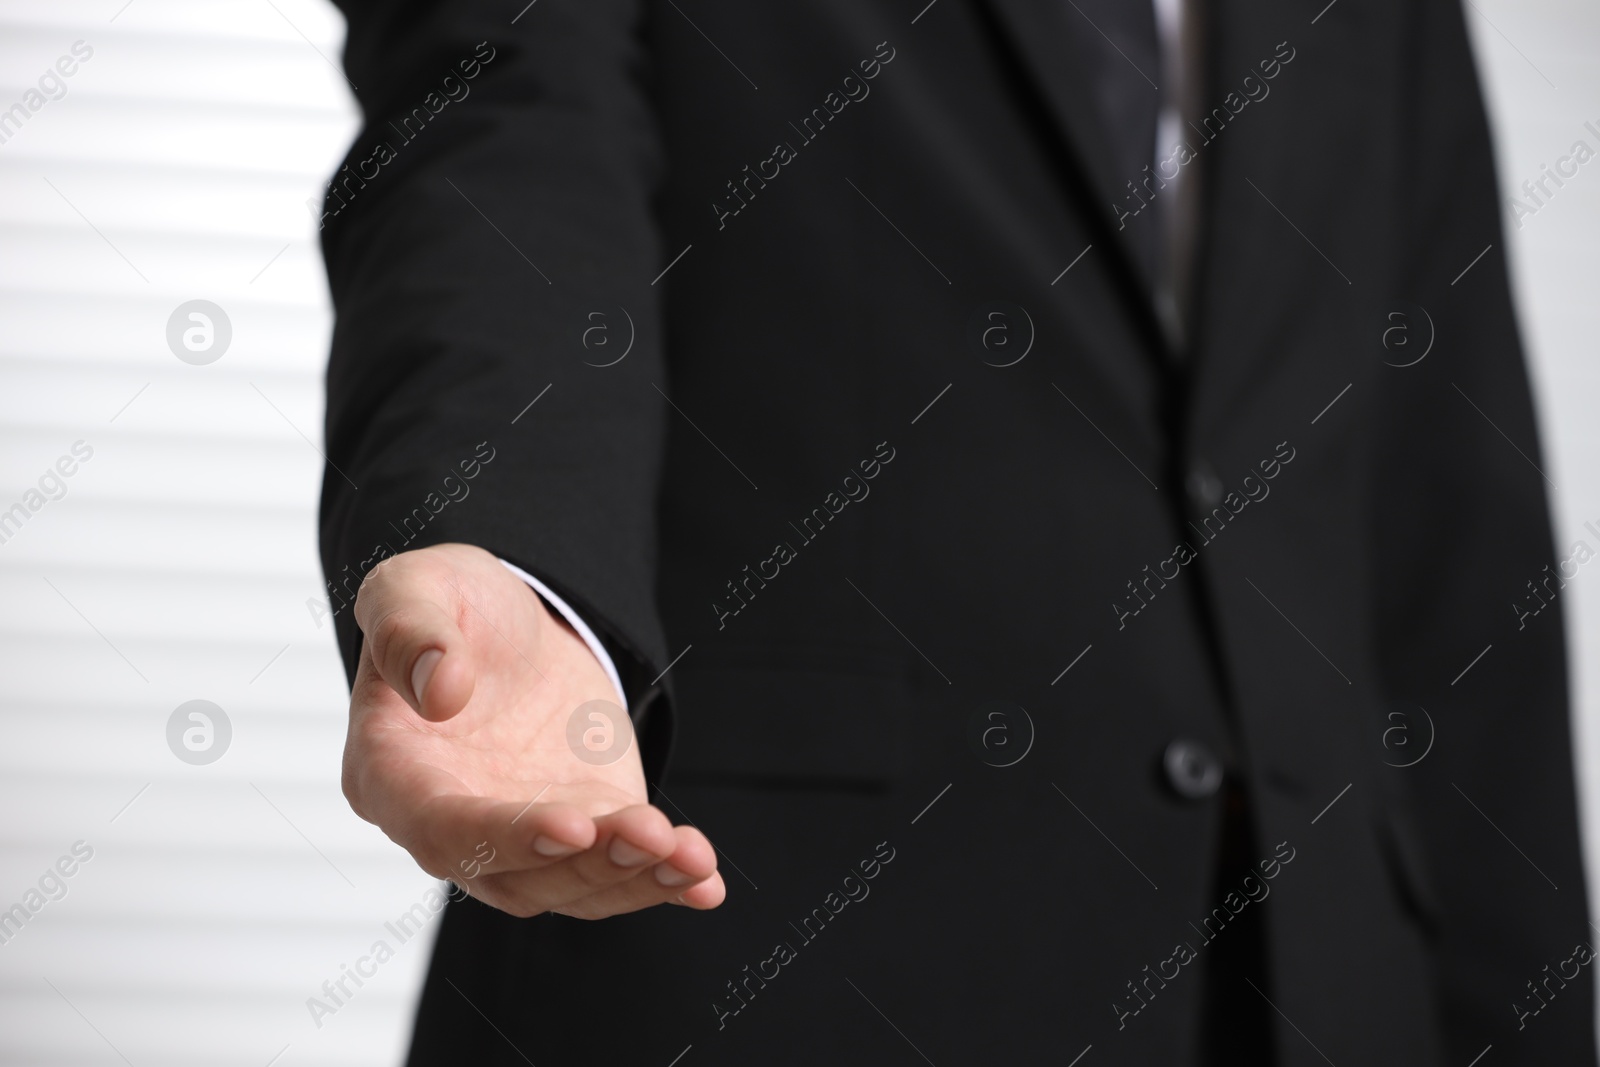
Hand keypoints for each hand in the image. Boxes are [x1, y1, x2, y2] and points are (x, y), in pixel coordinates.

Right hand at [342, 542, 723, 917]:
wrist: (510, 625)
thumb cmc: (446, 608)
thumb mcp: (413, 589)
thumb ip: (408, 630)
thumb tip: (440, 690)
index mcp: (391, 776)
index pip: (439, 828)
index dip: (503, 836)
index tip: (570, 826)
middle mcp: (449, 827)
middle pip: (515, 874)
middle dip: (586, 864)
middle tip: (649, 834)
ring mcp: (519, 839)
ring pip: (572, 887)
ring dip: (633, 879)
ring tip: (689, 856)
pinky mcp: (582, 830)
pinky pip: (618, 875)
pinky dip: (662, 883)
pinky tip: (706, 883)